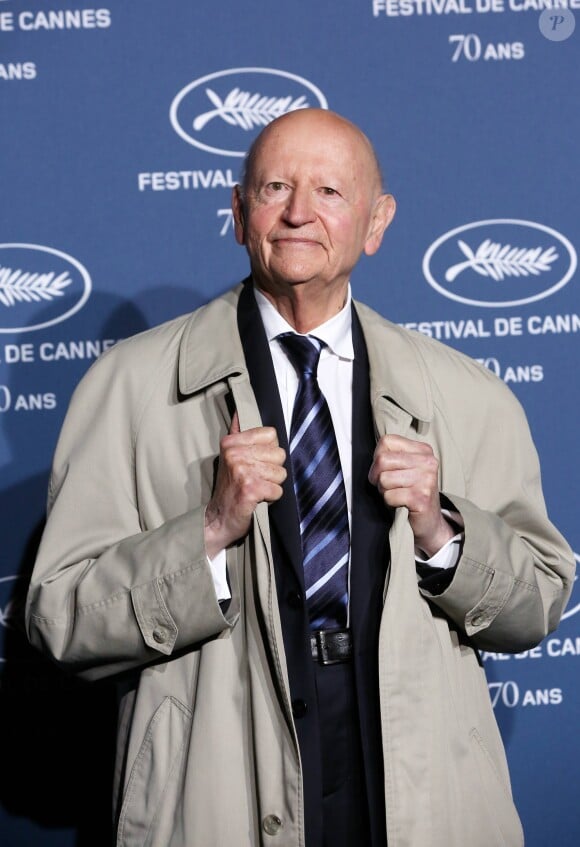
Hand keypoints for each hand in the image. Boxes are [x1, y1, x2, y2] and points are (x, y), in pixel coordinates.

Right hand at [204, 412, 286, 557]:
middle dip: (273, 471)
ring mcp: (241, 470)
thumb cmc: (229, 489)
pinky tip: (256, 499)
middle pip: (279, 454)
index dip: (270, 452)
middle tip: (255, 479)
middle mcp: (234, 453)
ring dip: (272, 486)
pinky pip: (277, 490)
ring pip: (281, 473)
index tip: (256, 463)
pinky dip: (271, 498)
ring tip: (256, 489)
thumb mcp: (229, 457)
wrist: (217, 519)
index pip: (271, 434)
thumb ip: (238, 434)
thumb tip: (239, 411)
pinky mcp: (249, 488)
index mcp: (231, 442)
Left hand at [368, 434, 453, 556]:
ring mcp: (427, 480)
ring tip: (397, 494)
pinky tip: (401, 504)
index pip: (387, 442)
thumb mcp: (406, 468)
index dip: (377, 458)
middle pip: (382, 460)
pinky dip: (390, 502)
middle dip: (377, 476)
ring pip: (384, 479)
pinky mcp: (422, 498)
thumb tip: (373, 453)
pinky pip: (389, 496)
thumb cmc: (412, 493)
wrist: (430, 522)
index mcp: (423, 450)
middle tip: (387, 486)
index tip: (384, 470)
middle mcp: (428, 462)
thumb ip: (392, 456)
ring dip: (384, 491)